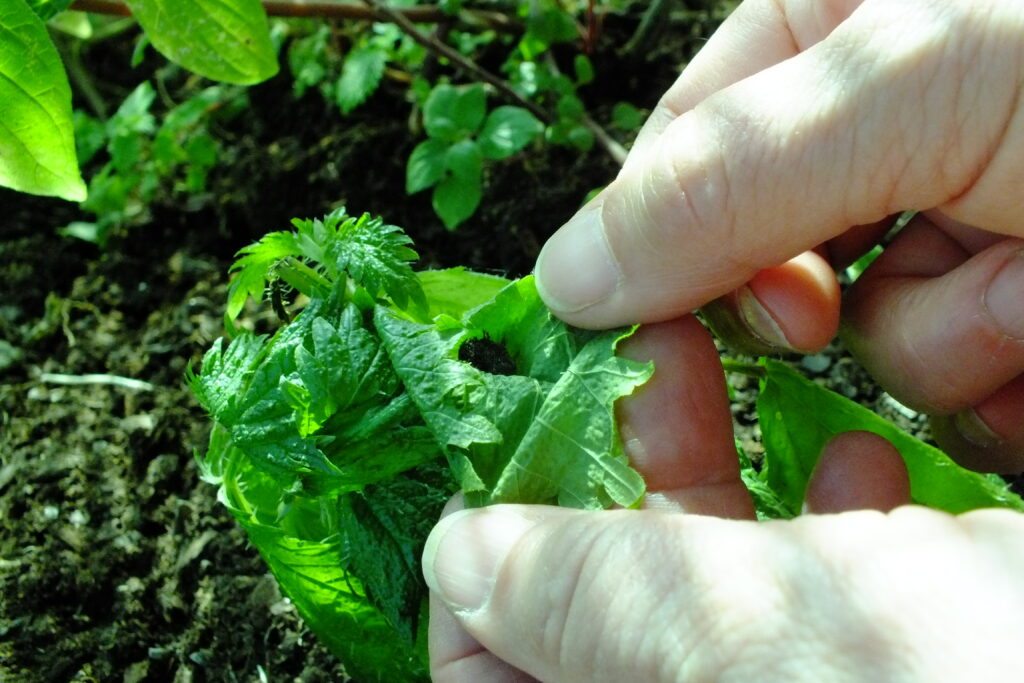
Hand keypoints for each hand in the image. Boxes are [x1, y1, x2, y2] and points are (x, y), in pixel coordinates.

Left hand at [423, 320, 1023, 681]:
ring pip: (709, 593)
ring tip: (776, 401)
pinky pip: (816, 606)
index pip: (492, 673)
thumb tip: (464, 561)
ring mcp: (805, 681)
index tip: (523, 450)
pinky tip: (876, 475)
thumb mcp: (774, 650)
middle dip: (626, 484)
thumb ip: (601, 607)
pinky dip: (825, 531)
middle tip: (660, 370)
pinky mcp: (894, 661)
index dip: (483, 576)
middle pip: (604, 616)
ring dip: (730, 489)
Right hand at [533, 0, 1023, 471]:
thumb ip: (727, 179)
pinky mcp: (1016, 304)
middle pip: (767, 260)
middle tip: (833, 313)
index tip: (705, 313)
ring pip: (872, 336)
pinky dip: (1001, 395)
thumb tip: (560, 280)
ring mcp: (958, 217)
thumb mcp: (915, 83)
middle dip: (816, 305)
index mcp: (824, 30)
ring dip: (945, 344)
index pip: (682, 153)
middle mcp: (882, 125)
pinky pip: (960, 386)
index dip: (678, 245)